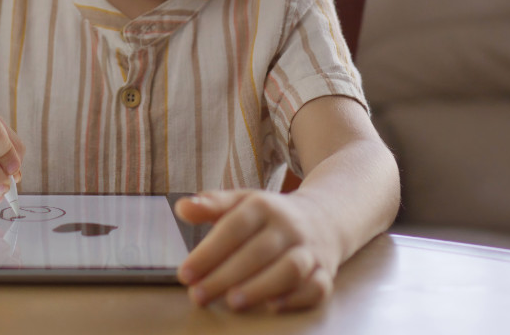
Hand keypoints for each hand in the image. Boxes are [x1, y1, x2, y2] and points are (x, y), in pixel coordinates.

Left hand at [174, 190, 338, 312]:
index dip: (209, 252)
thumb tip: (182, 208)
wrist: (324, 216)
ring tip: (233, 303)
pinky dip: (297, 298)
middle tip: (199, 295)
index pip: (234, 227)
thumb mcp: (242, 202)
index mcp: (264, 206)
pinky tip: (273, 306)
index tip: (185, 274)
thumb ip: (212, 205)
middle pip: (258, 251)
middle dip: (226, 275)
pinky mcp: (326, 272)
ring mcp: (310, 250)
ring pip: (290, 268)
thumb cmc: (270, 216)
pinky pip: (318, 286)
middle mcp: (289, 227)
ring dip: (261, 287)